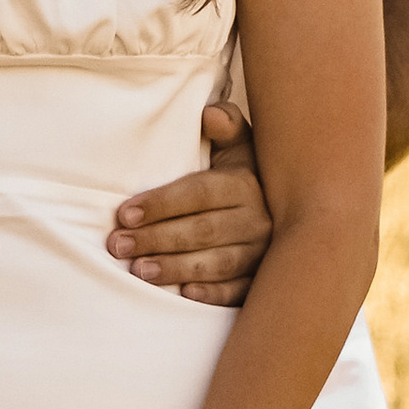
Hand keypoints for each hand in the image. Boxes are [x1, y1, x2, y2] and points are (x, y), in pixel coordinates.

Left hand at [106, 104, 270, 306]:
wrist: (291, 212)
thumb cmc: (244, 177)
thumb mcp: (241, 147)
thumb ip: (226, 126)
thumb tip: (209, 114)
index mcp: (246, 184)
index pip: (199, 193)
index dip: (161, 203)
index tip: (124, 214)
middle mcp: (259, 219)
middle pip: (202, 230)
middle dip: (156, 238)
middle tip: (118, 245)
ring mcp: (262, 253)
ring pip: (217, 263)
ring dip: (176, 268)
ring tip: (139, 271)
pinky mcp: (262, 280)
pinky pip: (239, 291)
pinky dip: (212, 294)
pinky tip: (184, 294)